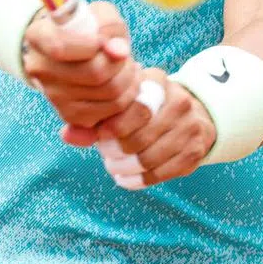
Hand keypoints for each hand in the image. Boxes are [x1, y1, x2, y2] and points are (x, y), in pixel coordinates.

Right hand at [23, 2, 142, 133]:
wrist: (78, 52)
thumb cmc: (89, 29)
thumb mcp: (98, 14)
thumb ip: (110, 26)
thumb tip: (118, 51)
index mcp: (38, 36)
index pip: (60, 48)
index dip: (92, 45)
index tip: (104, 39)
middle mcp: (40, 69)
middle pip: (94, 73)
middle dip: (121, 62)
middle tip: (125, 54)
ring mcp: (54, 96)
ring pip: (109, 93)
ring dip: (129, 78)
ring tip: (127, 66)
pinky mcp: (70, 115)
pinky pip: (112, 110)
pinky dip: (127, 95)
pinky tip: (123, 82)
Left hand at [95, 69, 217, 189]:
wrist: (191, 115)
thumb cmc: (145, 106)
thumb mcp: (124, 100)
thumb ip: (95, 116)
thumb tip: (68, 135)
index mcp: (158, 83)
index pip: (135, 109)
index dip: (113, 128)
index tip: (100, 136)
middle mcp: (180, 103)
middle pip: (140, 137)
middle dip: (116, 151)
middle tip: (105, 153)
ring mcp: (190, 128)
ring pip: (149, 159)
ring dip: (124, 167)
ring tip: (112, 165)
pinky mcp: (194, 152)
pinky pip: (160, 174)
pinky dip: (137, 180)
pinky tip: (124, 178)